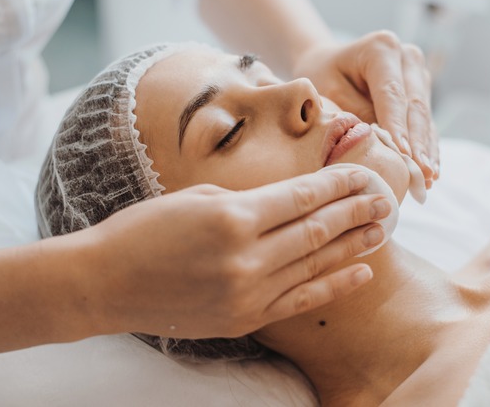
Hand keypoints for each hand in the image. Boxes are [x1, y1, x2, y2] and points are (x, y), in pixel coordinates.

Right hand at [80, 167, 388, 338]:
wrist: (104, 283)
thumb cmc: (143, 230)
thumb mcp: (196, 196)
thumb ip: (249, 200)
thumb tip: (292, 198)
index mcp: (233, 218)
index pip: (302, 195)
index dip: (338, 181)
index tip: (364, 170)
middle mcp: (247, 258)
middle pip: (317, 229)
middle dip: (356, 209)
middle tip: (385, 197)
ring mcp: (248, 294)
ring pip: (315, 264)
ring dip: (354, 245)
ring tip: (382, 228)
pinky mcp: (245, 319)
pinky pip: (300, 301)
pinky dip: (333, 285)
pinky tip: (361, 272)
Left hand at [292, 30, 439, 187]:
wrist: (330, 64)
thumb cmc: (324, 77)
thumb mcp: (329, 93)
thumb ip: (356, 115)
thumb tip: (382, 144)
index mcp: (382, 48)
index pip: (392, 94)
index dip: (399, 127)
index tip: (404, 155)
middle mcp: (407, 57)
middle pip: (415, 106)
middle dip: (418, 143)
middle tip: (421, 173)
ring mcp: (418, 74)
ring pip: (425, 117)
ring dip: (427, 150)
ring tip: (428, 178)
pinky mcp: (422, 92)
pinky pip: (426, 123)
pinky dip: (427, 148)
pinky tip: (431, 172)